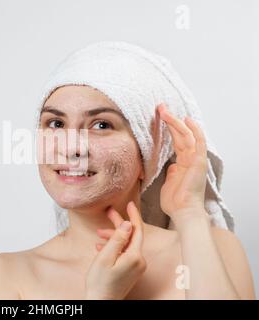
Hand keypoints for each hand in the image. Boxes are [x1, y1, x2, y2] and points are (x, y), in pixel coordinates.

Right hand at [85, 201, 146, 299]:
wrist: (101, 302)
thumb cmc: (100, 282)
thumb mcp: (105, 257)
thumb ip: (117, 239)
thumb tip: (127, 224)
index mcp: (134, 256)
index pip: (137, 230)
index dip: (133, 215)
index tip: (129, 203)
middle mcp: (139, 261)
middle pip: (131, 235)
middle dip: (119, 224)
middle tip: (108, 212)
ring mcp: (136, 266)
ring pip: (126, 244)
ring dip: (113, 236)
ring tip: (98, 233)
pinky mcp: (131, 270)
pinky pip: (125, 252)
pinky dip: (114, 247)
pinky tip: (102, 247)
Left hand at [158, 103, 208, 223]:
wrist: (183, 212)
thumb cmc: (175, 202)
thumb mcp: (169, 184)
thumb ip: (171, 173)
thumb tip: (171, 166)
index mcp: (183, 164)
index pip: (176, 141)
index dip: (169, 129)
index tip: (159, 118)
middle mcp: (191, 159)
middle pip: (181, 134)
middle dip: (171, 120)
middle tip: (160, 108)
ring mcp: (195, 160)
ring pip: (187, 135)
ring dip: (175, 121)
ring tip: (164, 110)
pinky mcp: (198, 162)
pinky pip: (198, 142)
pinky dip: (193, 130)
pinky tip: (186, 119)